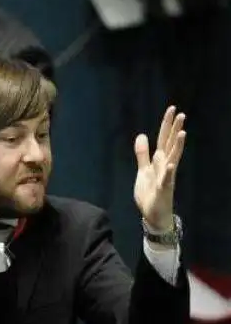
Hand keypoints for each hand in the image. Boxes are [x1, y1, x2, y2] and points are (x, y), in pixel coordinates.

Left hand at [133, 106, 185, 230]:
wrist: (153, 214)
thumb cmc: (150, 192)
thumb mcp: (143, 170)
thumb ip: (142, 153)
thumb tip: (142, 135)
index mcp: (159, 161)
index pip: (163, 139)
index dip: (166, 125)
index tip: (172, 109)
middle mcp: (165, 166)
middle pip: (170, 144)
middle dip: (174, 129)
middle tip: (181, 114)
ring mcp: (166, 177)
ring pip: (172, 158)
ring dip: (177, 146)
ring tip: (181, 133)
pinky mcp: (163, 189)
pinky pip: (167, 179)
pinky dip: (169, 171)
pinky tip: (171, 163)